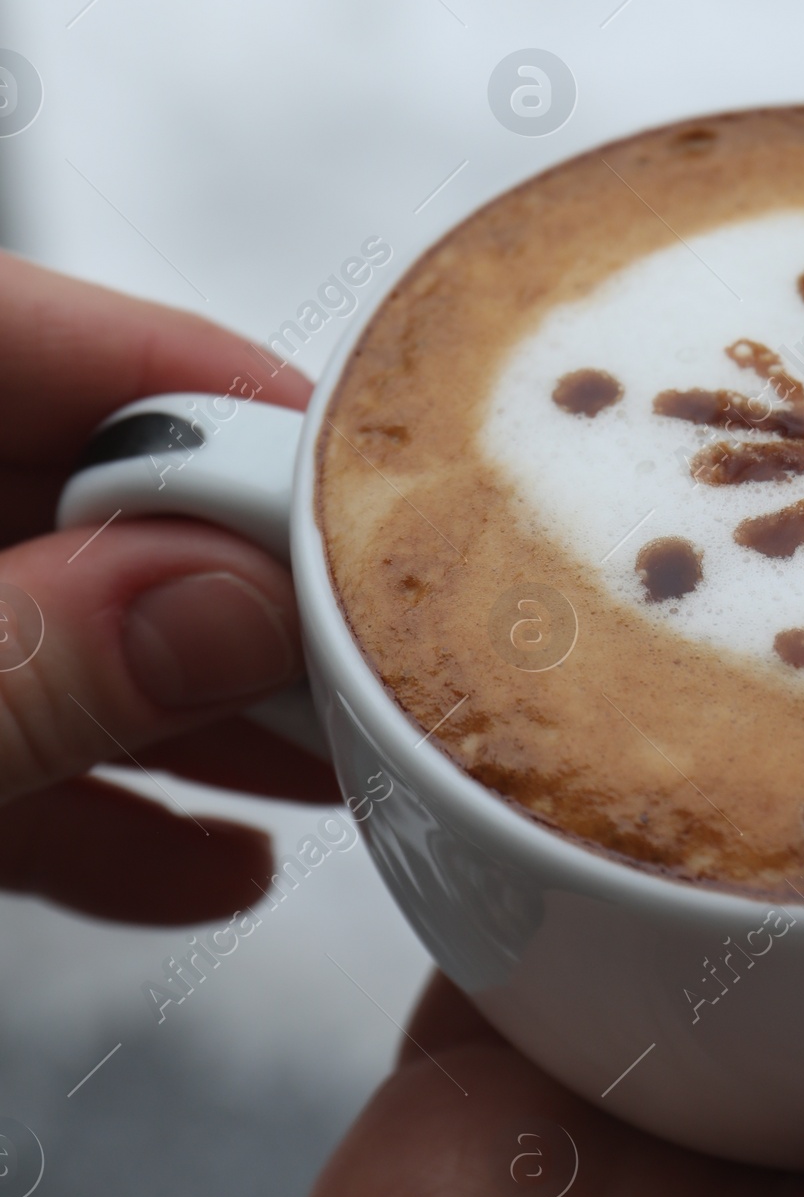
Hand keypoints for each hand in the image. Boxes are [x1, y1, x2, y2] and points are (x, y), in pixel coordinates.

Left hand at [0, 252, 330, 923]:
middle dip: (227, 579)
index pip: (28, 331)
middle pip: (68, 489)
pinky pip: (0, 744)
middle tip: (375, 648)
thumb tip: (226, 602)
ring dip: (195, 706)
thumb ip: (27, 665)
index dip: (201, 392)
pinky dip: (100, 807)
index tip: (357, 476)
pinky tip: (214, 865)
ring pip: (49, 628)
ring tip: (346, 764)